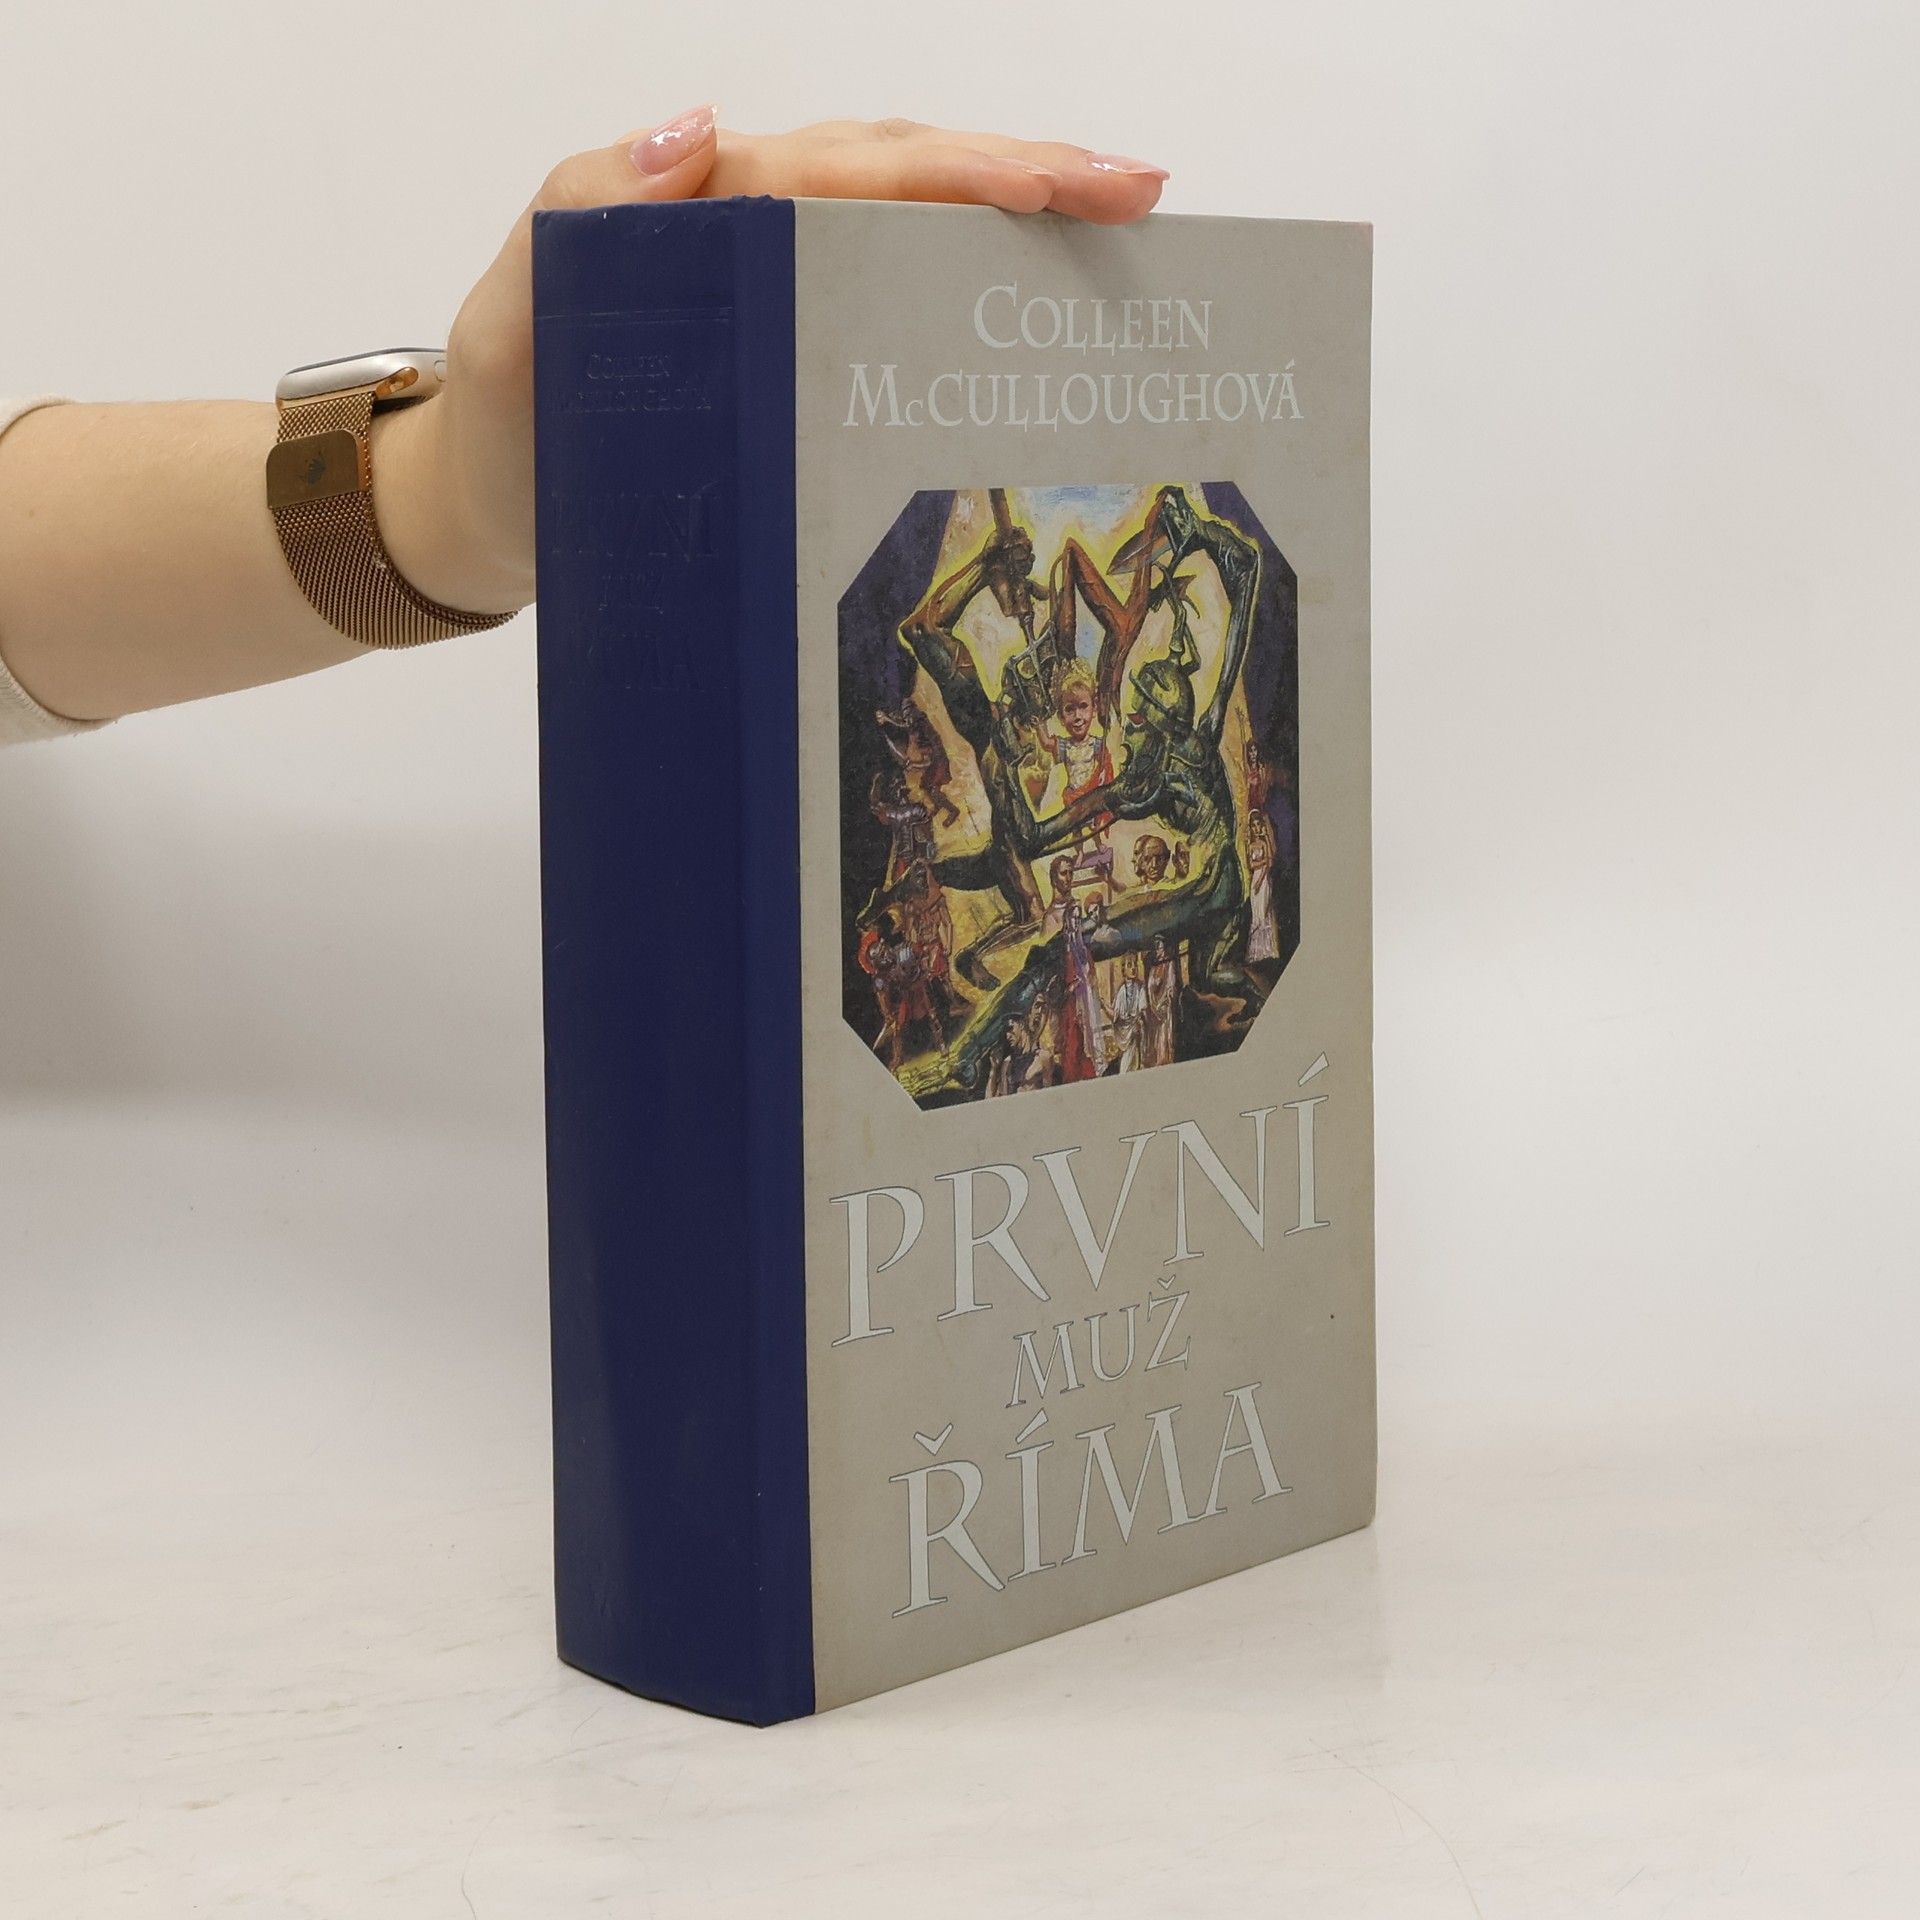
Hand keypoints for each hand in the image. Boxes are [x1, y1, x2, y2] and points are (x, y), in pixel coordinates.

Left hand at [381, 112, 1169, 615]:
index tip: (1069, 186)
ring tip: (1121, 227)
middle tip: (1140, 194)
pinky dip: (966, 280)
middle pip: (905, 170)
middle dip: (1027, 174)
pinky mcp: (788, 337)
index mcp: (700, 203)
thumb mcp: (514, 328)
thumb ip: (579, 227)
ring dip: (1015, 216)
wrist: (486, 502)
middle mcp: (750, 219)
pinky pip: (886, 288)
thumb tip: (697, 133)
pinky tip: (1036, 304)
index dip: (967, 170)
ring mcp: (775, 277)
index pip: (853, 168)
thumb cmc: (506, 421)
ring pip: (909, 216)